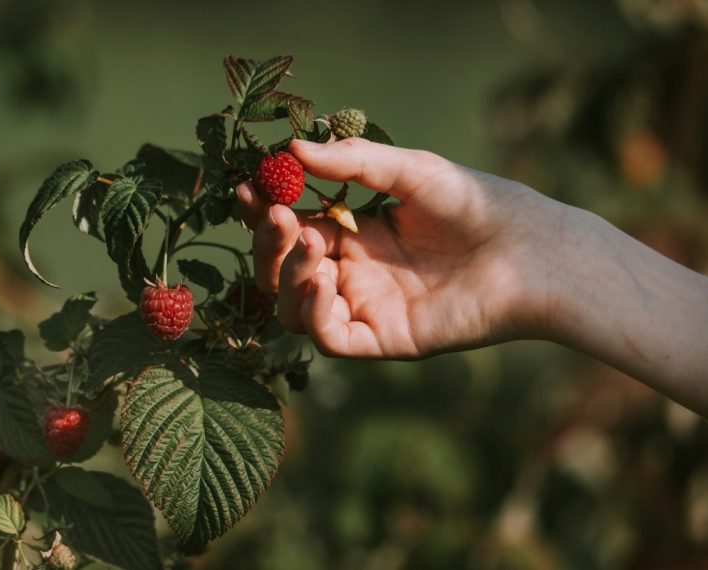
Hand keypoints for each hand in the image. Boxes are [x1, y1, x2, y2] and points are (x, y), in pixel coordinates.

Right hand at [238, 138, 559, 358]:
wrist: (532, 252)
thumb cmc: (478, 204)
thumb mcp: (409, 170)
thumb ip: (351, 161)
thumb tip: (291, 147)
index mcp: (353, 233)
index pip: (290, 226)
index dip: (264, 209)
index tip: (248, 185)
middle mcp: (351, 273)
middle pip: (281, 269)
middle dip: (269, 242)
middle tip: (274, 213)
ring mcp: (364, 308)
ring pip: (293, 307)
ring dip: (287, 276)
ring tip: (308, 244)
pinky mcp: (382, 340)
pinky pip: (327, 337)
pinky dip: (313, 312)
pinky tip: (325, 279)